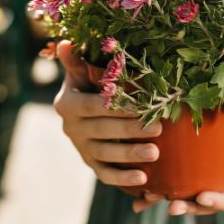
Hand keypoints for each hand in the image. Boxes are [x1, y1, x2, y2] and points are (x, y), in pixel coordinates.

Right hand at [52, 40, 161, 186]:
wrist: (81, 111)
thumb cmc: (88, 84)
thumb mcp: (80, 72)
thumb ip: (75, 60)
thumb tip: (66, 43)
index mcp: (67, 104)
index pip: (93, 106)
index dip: (116, 107)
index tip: (142, 106)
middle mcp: (71, 128)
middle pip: (102, 131)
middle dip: (130, 131)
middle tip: (157, 128)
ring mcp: (81, 148)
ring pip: (105, 155)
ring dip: (130, 156)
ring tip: (155, 153)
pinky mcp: (90, 164)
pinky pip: (105, 175)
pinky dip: (122, 179)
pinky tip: (143, 180)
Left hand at [132, 102, 223, 215]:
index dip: (219, 202)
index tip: (203, 197)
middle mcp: (222, 184)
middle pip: (206, 206)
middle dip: (188, 208)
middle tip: (172, 207)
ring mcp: (205, 181)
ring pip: (187, 199)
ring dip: (167, 202)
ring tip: (149, 199)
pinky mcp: (189, 173)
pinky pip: (173, 186)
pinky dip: (156, 193)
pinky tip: (138, 196)